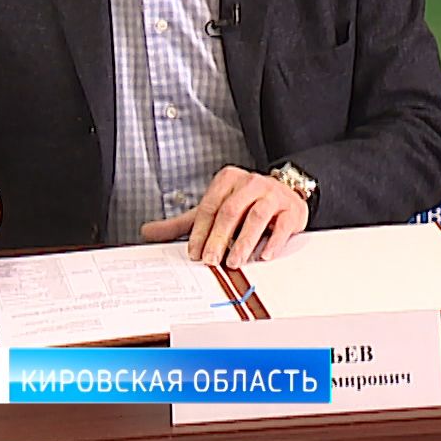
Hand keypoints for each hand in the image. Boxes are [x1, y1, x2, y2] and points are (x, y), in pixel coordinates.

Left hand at [140, 166, 309, 267]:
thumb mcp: (215, 208)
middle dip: (219, 238)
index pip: (210, 206)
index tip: (195, 252)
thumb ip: (185, 222)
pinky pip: (282, 225)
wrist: (286, 194)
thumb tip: (149, 232)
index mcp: (229, 180)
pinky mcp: (292, 209)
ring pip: (257, 216)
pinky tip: (264, 255)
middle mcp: (251, 183)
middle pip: (231, 210)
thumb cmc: (246, 204)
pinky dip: (273, 241)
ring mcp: (273, 194)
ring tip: (235, 261)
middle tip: (211, 260)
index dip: (201, 231)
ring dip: (244, 241)